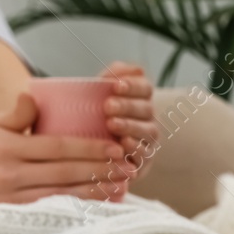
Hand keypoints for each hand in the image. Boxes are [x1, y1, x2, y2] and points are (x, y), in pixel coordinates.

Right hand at [0, 92, 125, 210]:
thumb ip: (17, 113)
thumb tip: (34, 94)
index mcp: (7, 148)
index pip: (56, 147)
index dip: (88, 149)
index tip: (115, 147)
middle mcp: (10, 175)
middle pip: (65, 173)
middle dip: (100, 170)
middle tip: (128, 167)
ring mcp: (14, 199)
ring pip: (64, 195)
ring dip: (97, 192)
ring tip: (123, 185)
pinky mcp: (18, 216)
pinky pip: (56, 211)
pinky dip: (82, 208)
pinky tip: (103, 204)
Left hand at [101, 62, 159, 180]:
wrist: (84, 154)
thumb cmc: (92, 119)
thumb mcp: (96, 95)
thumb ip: (107, 78)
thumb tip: (114, 72)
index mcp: (139, 100)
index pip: (145, 87)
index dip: (133, 85)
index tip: (115, 85)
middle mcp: (147, 119)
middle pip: (147, 109)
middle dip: (127, 106)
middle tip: (107, 106)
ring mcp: (148, 141)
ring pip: (149, 131)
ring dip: (130, 126)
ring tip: (111, 124)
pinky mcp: (143, 162)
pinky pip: (146, 154)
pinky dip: (136, 148)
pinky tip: (123, 143)